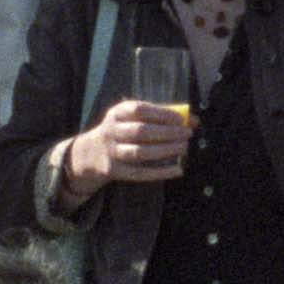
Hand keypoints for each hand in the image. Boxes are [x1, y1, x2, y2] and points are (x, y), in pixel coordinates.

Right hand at [59, 98, 188, 198]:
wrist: (90, 154)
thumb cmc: (122, 131)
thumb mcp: (133, 119)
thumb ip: (160, 117)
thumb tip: (193, 120)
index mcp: (117, 113)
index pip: (139, 110)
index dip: (162, 114)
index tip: (181, 119)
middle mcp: (112, 131)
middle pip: (140, 131)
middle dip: (167, 132)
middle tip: (187, 134)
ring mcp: (112, 152)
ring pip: (139, 153)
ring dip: (165, 150)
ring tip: (184, 148)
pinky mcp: (114, 171)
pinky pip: (140, 173)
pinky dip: (160, 172)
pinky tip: (178, 169)